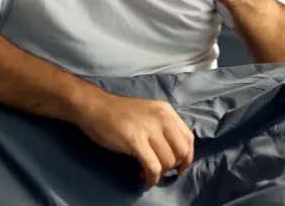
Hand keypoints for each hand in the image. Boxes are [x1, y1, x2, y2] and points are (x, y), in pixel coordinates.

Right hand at [74, 92, 194, 187]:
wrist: (95, 108)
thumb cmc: (119, 113)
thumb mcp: (149, 113)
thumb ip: (163, 127)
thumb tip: (173, 151)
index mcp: (167, 111)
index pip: (189, 137)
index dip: (187, 156)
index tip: (180, 167)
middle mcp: (162, 118)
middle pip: (181, 151)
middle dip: (174, 166)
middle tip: (161, 171)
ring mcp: (149, 129)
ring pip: (168, 161)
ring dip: (160, 173)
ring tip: (147, 173)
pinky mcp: (136, 141)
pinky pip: (153, 167)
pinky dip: (151, 178)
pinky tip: (143, 178)